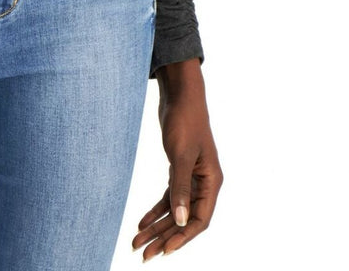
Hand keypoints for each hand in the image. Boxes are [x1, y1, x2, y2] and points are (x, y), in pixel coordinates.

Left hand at [132, 59, 222, 259]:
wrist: (179, 95)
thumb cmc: (184, 120)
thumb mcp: (181, 155)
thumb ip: (180, 187)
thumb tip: (182, 221)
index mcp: (212, 182)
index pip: (200, 220)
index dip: (182, 236)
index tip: (163, 250)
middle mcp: (204, 183)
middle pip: (185, 219)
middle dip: (164, 237)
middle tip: (143, 254)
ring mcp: (191, 177)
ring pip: (175, 210)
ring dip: (157, 226)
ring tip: (136, 243)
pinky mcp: (178, 169)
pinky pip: (168, 197)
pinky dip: (156, 210)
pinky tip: (141, 223)